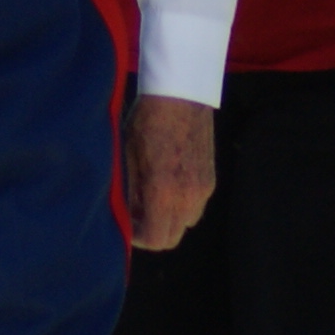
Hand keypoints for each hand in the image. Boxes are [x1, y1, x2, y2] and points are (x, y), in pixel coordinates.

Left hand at [125, 97, 215, 250]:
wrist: (179, 95)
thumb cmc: (147, 121)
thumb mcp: (128, 156)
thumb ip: (128, 192)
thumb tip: (123, 216)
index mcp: (164, 192)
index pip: (156, 240)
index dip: (137, 239)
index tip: (125, 227)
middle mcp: (188, 196)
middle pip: (172, 237)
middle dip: (152, 232)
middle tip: (134, 215)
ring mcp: (203, 188)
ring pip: (185, 222)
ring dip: (168, 219)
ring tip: (149, 199)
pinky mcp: (210, 178)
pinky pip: (195, 205)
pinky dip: (180, 205)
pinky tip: (166, 185)